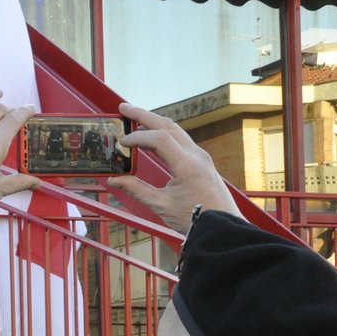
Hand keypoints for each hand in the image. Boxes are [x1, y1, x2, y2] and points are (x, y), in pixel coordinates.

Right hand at [110, 104, 239, 232]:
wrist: (223, 227)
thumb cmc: (195, 219)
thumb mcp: (161, 206)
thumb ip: (136, 190)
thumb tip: (114, 181)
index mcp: (187, 165)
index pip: (159, 139)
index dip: (137, 137)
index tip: (121, 143)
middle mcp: (196, 155)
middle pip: (168, 125)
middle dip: (144, 115)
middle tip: (123, 108)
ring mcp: (200, 156)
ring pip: (175, 130)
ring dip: (154, 122)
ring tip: (135, 118)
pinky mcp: (201, 162)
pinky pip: (180, 139)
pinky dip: (163, 133)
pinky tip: (151, 137)